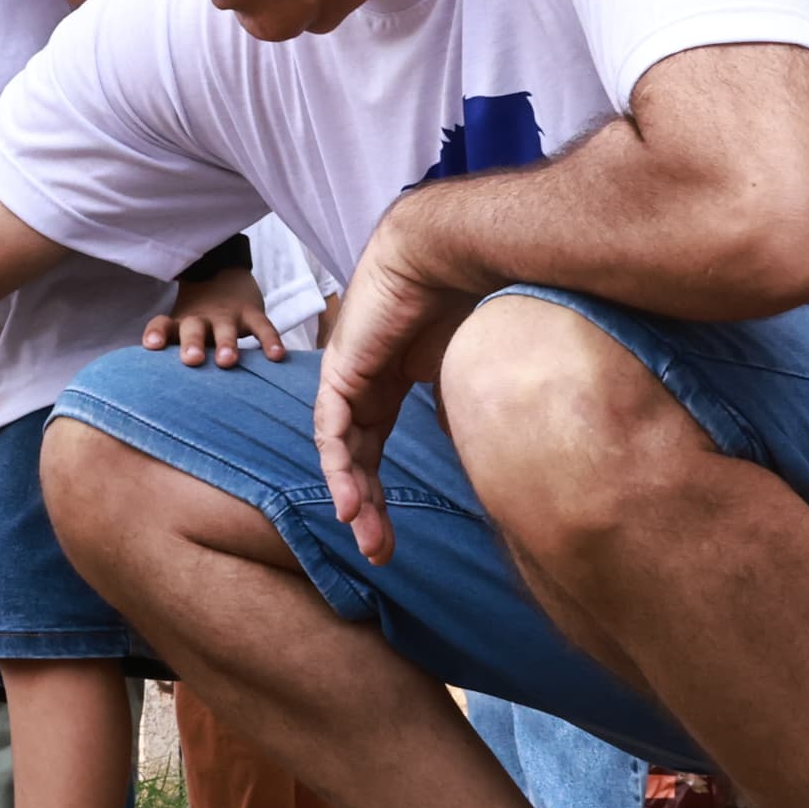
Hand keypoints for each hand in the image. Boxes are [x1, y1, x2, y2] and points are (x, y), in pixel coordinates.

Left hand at [146, 265, 285, 369]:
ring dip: (226, 344)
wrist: (221, 276)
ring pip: (226, 328)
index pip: (162, 325)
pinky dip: (270, 341)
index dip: (157, 333)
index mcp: (179, 324)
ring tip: (228, 362)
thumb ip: (175, 356)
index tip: (152, 346)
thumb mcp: (181, 332)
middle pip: (193, 328)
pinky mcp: (252, 313)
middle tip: (192, 360)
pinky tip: (276, 357)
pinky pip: (262, 327)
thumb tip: (160, 395)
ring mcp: (227, 315)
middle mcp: (201, 319)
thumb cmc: (197, 322)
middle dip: (193, 343)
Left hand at [307, 199, 479, 562]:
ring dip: (353, 496)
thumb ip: (456, 409)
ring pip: (341, 451)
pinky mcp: (342, 369)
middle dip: (369, 508)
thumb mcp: (463, 370)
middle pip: (356, 458)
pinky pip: (334, 427)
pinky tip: (352, 501)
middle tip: (380, 552)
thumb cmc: (467, 300)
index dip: (380, 494)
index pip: (374, 451)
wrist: (451, 255)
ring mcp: (348, 377)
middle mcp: (363, 384)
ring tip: (367, 536)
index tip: (394, 539)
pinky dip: (341, 466)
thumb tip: (474, 448)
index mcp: (388, 384)